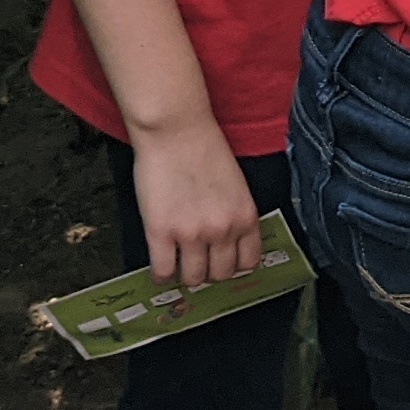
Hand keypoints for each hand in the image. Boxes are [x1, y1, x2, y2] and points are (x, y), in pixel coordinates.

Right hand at [129, 119, 264, 298]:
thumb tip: (226, 241)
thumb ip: (234, 214)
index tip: (223, 262)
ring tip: (178, 262)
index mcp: (245, 217)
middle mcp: (223, 230)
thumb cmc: (204, 148)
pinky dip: (162, 274)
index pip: (249, 262)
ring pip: (193, 279)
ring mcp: (192, 234)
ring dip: (185, 274)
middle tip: (198, 261)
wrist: (176, 130)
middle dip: (209, 271)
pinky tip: (161, 264)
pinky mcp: (160, 232)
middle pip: (220, 275)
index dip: (234, 265)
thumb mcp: (236, 184)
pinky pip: (163, 272)